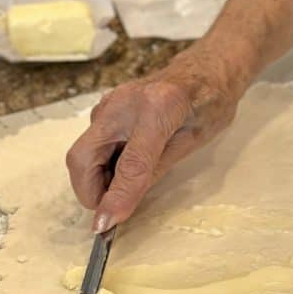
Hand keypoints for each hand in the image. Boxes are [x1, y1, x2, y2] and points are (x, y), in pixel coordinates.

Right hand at [65, 41, 247, 231]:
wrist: (208, 67)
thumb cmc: (210, 102)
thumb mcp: (191, 142)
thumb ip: (151, 172)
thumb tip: (116, 209)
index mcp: (157, 107)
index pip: (129, 163)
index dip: (116, 197)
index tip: (105, 227)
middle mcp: (124, 101)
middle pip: (82, 157)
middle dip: (90, 191)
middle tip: (114, 209)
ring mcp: (110, 101)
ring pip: (84, 152)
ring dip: (96, 178)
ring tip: (128, 184)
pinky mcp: (106, 107)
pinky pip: (93, 143)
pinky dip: (101, 163)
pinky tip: (126, 167)